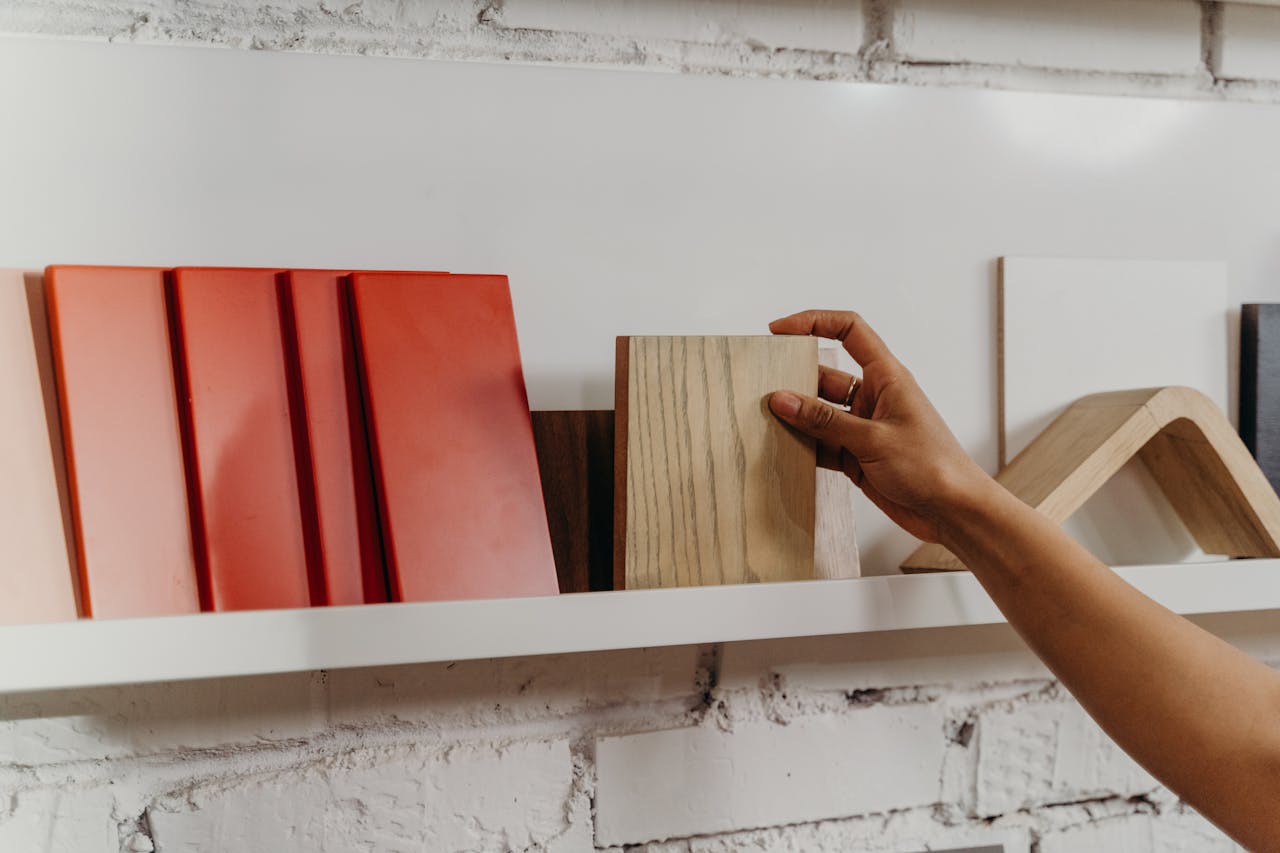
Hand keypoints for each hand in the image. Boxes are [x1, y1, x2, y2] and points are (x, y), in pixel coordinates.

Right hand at [768, 309, 990, 543]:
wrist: (952, 511)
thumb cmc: (932, 467)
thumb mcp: (873, 439)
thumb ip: (824, 421)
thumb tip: (782, 400)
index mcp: (887, 377)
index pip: (850, 331)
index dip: (814, 322)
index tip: (779, 329)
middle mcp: (873, 397)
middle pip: (824, 375)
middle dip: (793, 379)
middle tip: (760, 387)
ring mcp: (863, 427)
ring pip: (818, 414)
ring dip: (795, 418)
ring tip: (763, 422)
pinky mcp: (856, 456)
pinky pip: (821, 444)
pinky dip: (802, 447)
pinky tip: (782, 451)